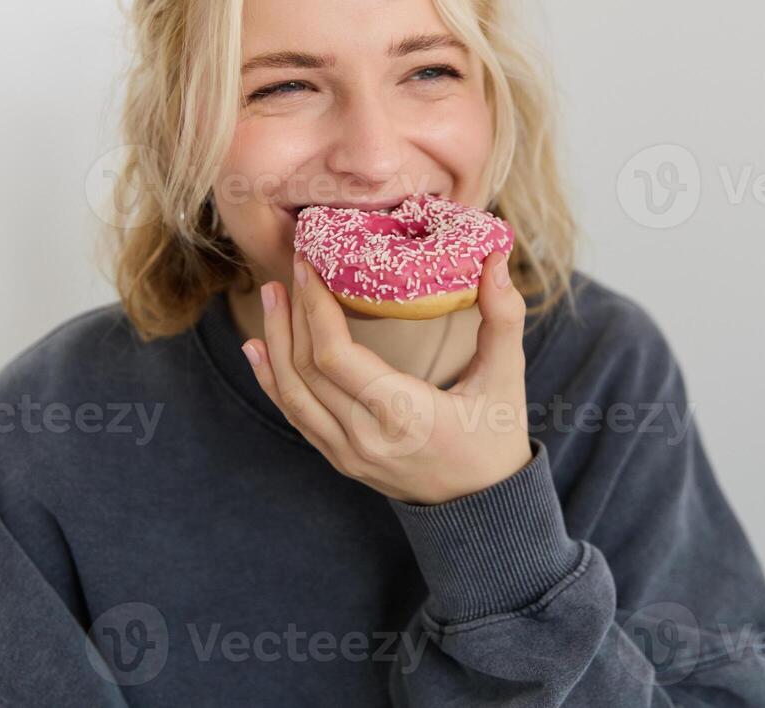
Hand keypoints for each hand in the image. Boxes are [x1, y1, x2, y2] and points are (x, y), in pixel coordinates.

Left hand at [240, 251, 532, 504]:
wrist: (484, 507)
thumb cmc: (496, 436)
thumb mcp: (507, 377)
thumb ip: (504, 317)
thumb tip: (498, 257)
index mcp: (405, 415)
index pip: (336, 358)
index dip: (315, 310)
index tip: (309, 268)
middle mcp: (367, 439)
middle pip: (307, 371)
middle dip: (292, 316)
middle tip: (290, 267)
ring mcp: (349, 454)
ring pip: (294, 394)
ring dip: (276, 343)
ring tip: (272, 297)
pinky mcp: (341, 459)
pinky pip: (297, 416)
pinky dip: (272, 381)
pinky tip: (257, 349)